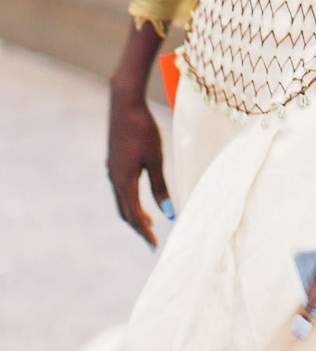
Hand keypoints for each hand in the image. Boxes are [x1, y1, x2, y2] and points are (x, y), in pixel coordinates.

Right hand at [107, 88, 171, 247]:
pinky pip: (120, 189)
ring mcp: (112, 170)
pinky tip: (138, 198)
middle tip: (151, 240)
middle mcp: (114, 179)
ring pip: (121, 201)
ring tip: (148, 223)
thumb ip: (160, 186)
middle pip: (125, 212)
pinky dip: (129, 200)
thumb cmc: (143, 130)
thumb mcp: (156, 159)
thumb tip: (168, 213)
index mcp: (124, 181)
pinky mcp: (113, 162)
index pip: (134, 215)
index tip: (154, 246)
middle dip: (138, 227)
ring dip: (133, 214)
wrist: (124, 105)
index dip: (144, 232)